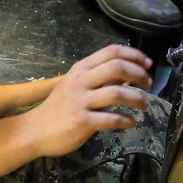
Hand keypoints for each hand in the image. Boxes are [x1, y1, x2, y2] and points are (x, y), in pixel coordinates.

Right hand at [28, 46, 151, 156]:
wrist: (35, 130)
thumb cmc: (59, 107)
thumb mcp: (75, 85)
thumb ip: (98, 78)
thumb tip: (127, 73)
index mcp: (81, 68)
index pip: (112, 51)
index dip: (134, 55)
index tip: (148, 64)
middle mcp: (81, 81)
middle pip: (118, 67)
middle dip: (139, 74)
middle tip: (148, 83)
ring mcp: (81, 101)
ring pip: (118, 93)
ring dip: (137, 98)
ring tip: (144, 104)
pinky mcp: (83, 121)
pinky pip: (112, 119)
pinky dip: (126, 120)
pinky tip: (131, 123)